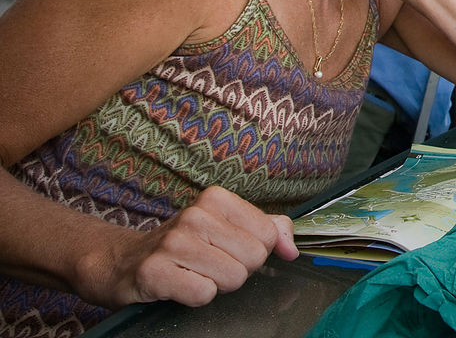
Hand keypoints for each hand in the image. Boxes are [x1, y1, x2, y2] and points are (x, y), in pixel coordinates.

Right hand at [78, 186, 296, 309]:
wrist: (121, 262)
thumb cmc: (183, 245)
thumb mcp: (225, 227)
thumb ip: (267, 229)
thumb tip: (291, 248)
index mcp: (217, 199)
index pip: (268, 236)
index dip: (254, 252)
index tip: (229, 250)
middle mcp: (195, 215)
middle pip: (253, 259)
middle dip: (236, 271)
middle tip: (208, 265)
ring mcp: (173, 242)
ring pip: (232, 278)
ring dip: (216, 284)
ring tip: (193, 273)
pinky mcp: (154, 271)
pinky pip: (203, 294)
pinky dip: (196, 297)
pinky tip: (178, 285)